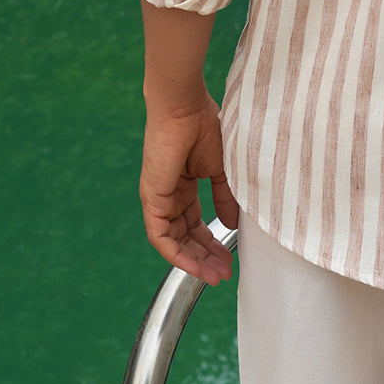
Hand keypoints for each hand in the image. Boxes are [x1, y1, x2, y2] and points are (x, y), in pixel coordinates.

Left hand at [139, 93, 239, 283]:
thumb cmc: (203, 126)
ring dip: (193, 261)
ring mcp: (158, 199)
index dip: (212, 242)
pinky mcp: (151, 199)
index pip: (195, 223)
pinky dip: (176, 254)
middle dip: (205, 257)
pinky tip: (194, 265)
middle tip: (224, 274)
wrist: (184, 107)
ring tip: (214, 275)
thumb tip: (231, 224)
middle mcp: (169, 195)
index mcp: (184, 185)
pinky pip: (160, 237)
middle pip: (185, 236)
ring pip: (173, 242)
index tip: (229, 258)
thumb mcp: (220, 168)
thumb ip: (224, 197)